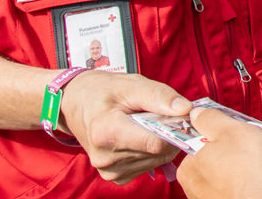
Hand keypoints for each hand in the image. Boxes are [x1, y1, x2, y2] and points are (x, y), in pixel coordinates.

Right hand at [58, 72, 191, 183]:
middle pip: (158, 152)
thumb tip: (186, 109)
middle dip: (168, 133)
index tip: (180, 114)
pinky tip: (141, 136)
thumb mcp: (130, 84)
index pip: (156, 143)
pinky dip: (151, 152)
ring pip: (156, 160)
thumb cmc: (102, 91)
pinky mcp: (115, 176)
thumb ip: (159, 96)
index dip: (174, 128)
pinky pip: (147, 166)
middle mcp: (106, 158)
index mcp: (107, 133)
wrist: (74, 104)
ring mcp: (109, 170)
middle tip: (162, 114)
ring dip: (160, 142)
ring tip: (147, 123)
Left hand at [176, 107, 261, 198]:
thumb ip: (211, 119)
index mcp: (193, 168)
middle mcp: (205, 189)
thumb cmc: (247, 167)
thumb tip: (198, 114)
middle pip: (236, 159)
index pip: (209, 143)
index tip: (249, 127)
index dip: (234, 132)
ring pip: (252, 176)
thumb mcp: (229, 129)